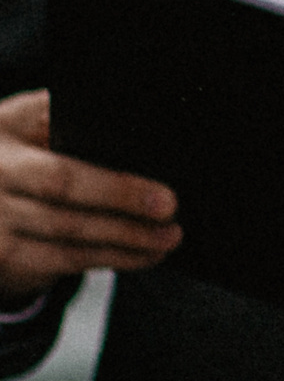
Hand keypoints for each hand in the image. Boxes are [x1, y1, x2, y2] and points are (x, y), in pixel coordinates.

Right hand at [0, 89, 180, 303]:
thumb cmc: (25, 154)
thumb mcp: (32, 126)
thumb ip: (69, 120)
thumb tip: (141, 121)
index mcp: (6, 128)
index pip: (53, 125)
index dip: (95, 144)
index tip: (150, 148)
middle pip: (62, 183)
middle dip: (120, 194)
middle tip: (169, 204)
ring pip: (69, 229)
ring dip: (127, 237)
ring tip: (170, 235)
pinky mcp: (5, 256)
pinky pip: (65, 259)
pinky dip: (112, 258)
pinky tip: (145, 254)